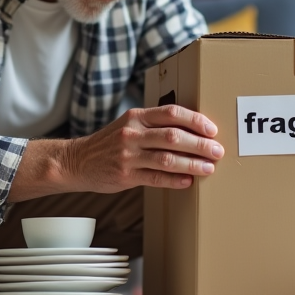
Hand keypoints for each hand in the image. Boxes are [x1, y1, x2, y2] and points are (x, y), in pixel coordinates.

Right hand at [63, 104, 224, 193]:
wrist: (77, 161)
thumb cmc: (108, 143)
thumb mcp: (128, 125)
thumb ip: (153, 125)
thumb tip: (191, 132)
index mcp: (136, 117)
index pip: (171, 113)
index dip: (195, 120)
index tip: (211, 129)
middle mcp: (132, 133)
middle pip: (173, 136)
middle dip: (199, 144)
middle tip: (217, 150)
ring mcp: (128, 155)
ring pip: (167, 159)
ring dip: (192, 163)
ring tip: (208, 167)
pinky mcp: (125, 175)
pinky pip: (155, 178)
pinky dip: (174, 180)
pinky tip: (188, 181)